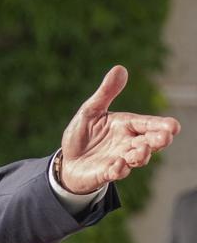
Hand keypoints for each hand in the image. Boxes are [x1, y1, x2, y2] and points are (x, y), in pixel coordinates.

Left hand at [59, 66, 179, 193]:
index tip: (173, 126)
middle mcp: (127, 144)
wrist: (68, 161)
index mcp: (127, 126)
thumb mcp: (90, 111)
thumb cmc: (83, 134)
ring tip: (141, 151)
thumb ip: (105, 93)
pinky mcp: (105, 173)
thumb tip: (120, 68)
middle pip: (149, 143)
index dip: (162, 125)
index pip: (148, 124)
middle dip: (158, 141)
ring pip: (136, 159)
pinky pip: (115, 173)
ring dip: (141, 155)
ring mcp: (118, 160)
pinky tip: (118, 165)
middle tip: (165, 138)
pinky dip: (118, 170)